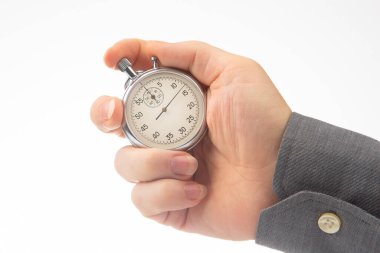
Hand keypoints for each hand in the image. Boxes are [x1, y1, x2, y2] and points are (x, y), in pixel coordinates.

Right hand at [90, 39, 290, 239]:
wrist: (282, 174)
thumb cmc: (263, 122)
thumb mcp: (234, 72)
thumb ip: (191, 54)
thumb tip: (147, 50)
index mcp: (177, 105)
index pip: (136, 85)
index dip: (120, 66)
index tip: (110, 59)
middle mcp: (166, 135)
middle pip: (113, 123)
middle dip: (105, 114)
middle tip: (117, 115)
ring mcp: (165, 169)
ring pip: (125, 163)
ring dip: (154, 161)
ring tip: (191, 164)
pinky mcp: (169, 203)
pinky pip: (144, 199)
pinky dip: (168, 192)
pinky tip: (198, 190)